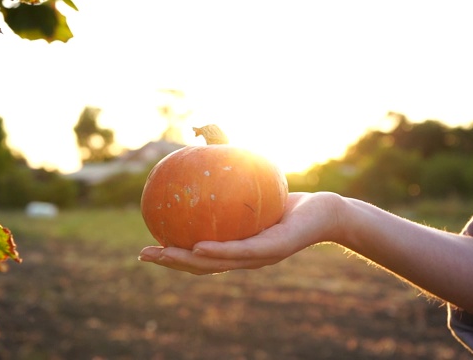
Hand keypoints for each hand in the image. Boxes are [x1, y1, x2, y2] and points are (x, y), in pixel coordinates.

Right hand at [138, 192, 342, 273]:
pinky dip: (219, 252)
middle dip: (171, 263)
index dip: (174, 254)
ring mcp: (259, 257)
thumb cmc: (289, 200)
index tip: (150, 246)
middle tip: (144, 254)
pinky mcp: (275, 250)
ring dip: (186, 262)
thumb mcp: (255, 184)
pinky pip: (242, 251)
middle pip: (201, 265)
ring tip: (162, 254)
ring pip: (217, 264)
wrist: (328, 211)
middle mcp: (245, 258)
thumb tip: (203, 148)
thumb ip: (229, 173)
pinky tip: (197, 248)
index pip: (200, 256)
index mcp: (237, 248)